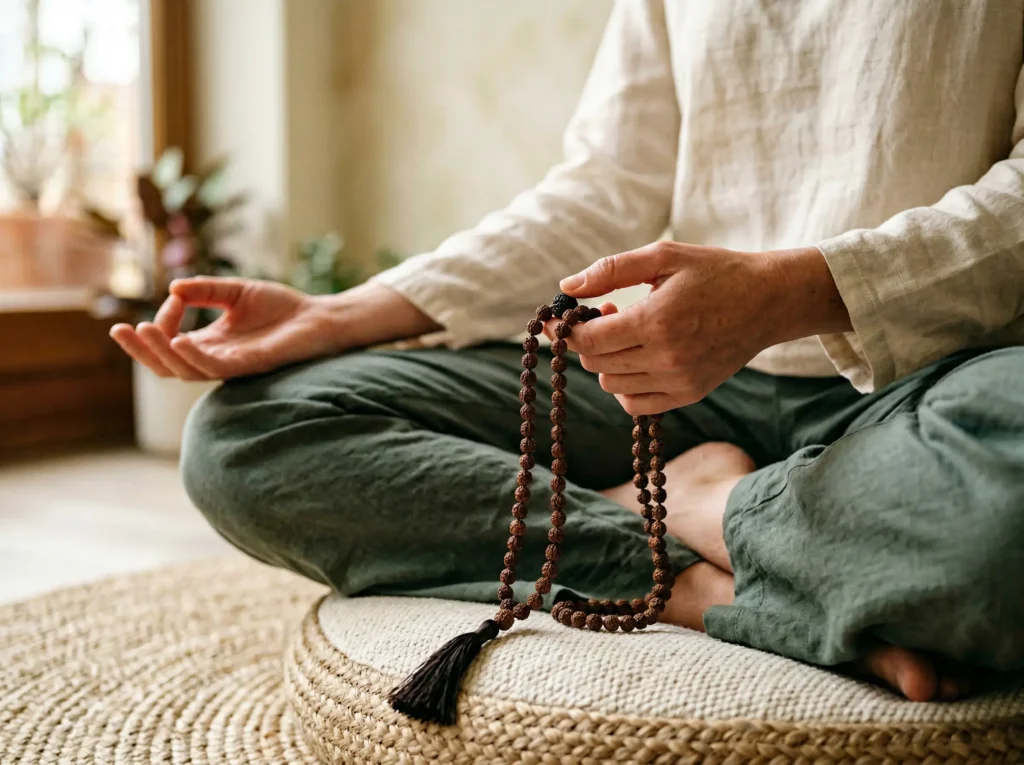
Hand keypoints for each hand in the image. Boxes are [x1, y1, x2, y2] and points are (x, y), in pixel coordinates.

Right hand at [110, 278, 340, 379]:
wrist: (319, 318)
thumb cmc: (282, 308)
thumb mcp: (235, 292)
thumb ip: (205, 290)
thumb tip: (173, 288)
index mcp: (210, 343)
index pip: (170, 342)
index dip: (162, 322)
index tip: (174, 299)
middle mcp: (217, 358)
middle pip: (168, 365)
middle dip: (142, 350)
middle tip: (119, 330)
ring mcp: (233, 365)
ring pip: (185, 371)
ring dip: (161, 352)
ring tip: (144, 331)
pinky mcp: (251, 366)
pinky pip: (215, 368)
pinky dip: (194, 356)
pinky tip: (179, 341)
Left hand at [545, 242, 849, 414]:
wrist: (769, 301)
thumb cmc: (715, 272)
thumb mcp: (664, 257)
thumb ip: (611, 270)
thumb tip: (567, 287)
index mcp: (656, 321)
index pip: (589, 341)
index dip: (568, 329)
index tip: (567, 315)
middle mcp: (666, 358)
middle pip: (596, 364)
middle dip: (589, 340)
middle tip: (609, 312)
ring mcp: (679, 381)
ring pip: (612, 386)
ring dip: (607, 361)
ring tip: (628, 332)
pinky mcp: (689, 394)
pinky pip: (636, 404)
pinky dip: (625, 386)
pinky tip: (637, 358)